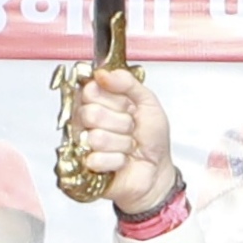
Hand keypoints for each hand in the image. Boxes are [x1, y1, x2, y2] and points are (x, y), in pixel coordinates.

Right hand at [69, 68, 177, 219]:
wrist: (157, 170)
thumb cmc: (152, 138)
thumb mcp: (148, 102)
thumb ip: (128, 83)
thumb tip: (103, 73)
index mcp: (100, 101)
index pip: (90, 89)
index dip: (113, 99)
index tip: (128, 106)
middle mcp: (88, 121)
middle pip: (90, 113)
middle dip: (120, 123)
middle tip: (130, 128)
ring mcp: (85, 143)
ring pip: (96, 137)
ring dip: (122, 143)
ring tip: (128, 146)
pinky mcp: (87, 166)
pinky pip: (97, 159)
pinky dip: (118, 161)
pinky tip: (122, 161)